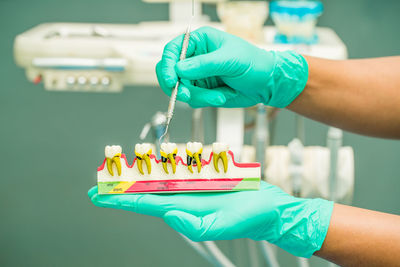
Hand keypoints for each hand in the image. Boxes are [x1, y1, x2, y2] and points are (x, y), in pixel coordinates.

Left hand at [88, 181, 332, 257]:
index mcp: (182, 208)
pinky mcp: (203, 175)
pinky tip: (157, 157)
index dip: (119, 198)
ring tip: (123, 162)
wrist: (268, 207)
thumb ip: (194, 225)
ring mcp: (192, 185)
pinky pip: (181, 164)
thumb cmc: (248, 219)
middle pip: (146, 188)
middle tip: (103, 175)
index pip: (143, 203)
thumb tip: (168, 214)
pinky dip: (167, 160)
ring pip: (160, 175)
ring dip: (141, 169)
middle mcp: (182, 196)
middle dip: (123, 182)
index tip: (98, 193)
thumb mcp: (221, 226)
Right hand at [156, 26, 307, 107]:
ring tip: (220, 94)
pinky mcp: (202, 91)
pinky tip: (222, 95)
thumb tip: (178, 69)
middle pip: (170, 73)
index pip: (172, 51)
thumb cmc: (253, 63)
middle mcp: (194, 58)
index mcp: (199, 42)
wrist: (267, 84)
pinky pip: (194, 100)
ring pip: (182, 90)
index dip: (167, 65)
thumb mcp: (229, 60)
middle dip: (178, 86)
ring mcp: (197, 76)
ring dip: (199, 96)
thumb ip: (203, 64)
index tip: (170, 80)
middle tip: (187, 95)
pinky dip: (207, 101)